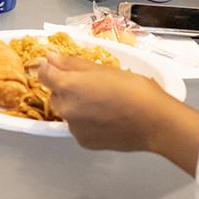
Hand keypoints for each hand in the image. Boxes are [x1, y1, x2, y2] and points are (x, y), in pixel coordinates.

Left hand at [40, 52, 171, 151]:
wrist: (155, 122)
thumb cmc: (133, 89)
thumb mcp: (103, 69)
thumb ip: (72, 63)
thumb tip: (50, 56)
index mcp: (68, 86)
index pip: (44, 74)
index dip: (52, 69)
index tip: (63, 68)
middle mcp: (65, 108)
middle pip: (54, 94)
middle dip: (66, 88)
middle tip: (91, 86)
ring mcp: (74, 128)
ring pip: (66, 112)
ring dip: (76, 106)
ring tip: (102, 103)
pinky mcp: (84, 142)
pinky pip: (77, 127)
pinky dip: (85, 122)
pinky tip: (105, 118)